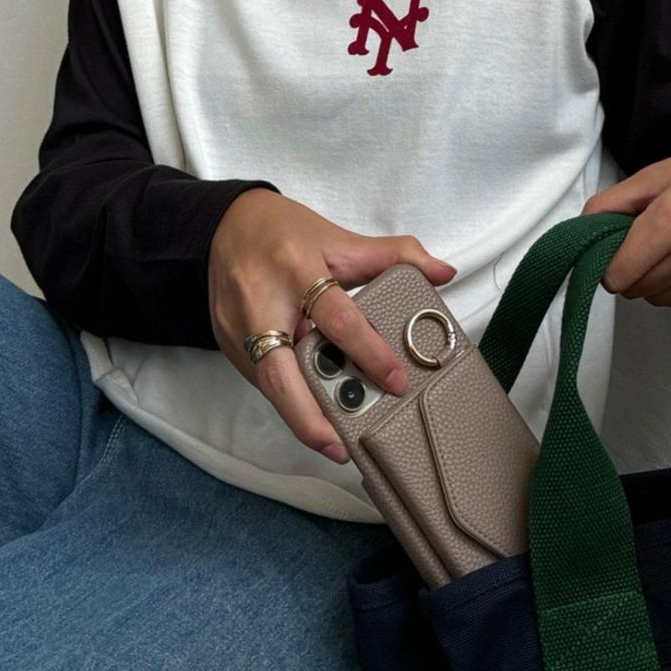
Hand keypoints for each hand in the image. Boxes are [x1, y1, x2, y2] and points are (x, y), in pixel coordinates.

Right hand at [208, 190, 455, 462]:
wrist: (225, 225)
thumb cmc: (285, 233)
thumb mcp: (340, 238)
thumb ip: (394, 255)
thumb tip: (444, 272)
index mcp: (296, 268)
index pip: (336, 317)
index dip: (368, 352)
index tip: (395, 380)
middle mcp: (260, 302)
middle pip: (279, 372)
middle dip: (308, 416)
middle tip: (341, 445)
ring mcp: (238, 328)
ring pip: (268, 385)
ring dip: (299, 416)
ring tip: (333, 441)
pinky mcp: (228, 345)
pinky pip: (262, 380)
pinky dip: (288, 398)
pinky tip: (311, 412)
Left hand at [583, 129, 670, 317]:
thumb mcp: (659, 175)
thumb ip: (610, 205)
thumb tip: (578, 234)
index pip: (617, 276)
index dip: (615, 265)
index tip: (627, 252)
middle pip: (639, 292)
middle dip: (643, 271)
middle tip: (666, 242)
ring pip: (666, 304)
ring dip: (669, 284)